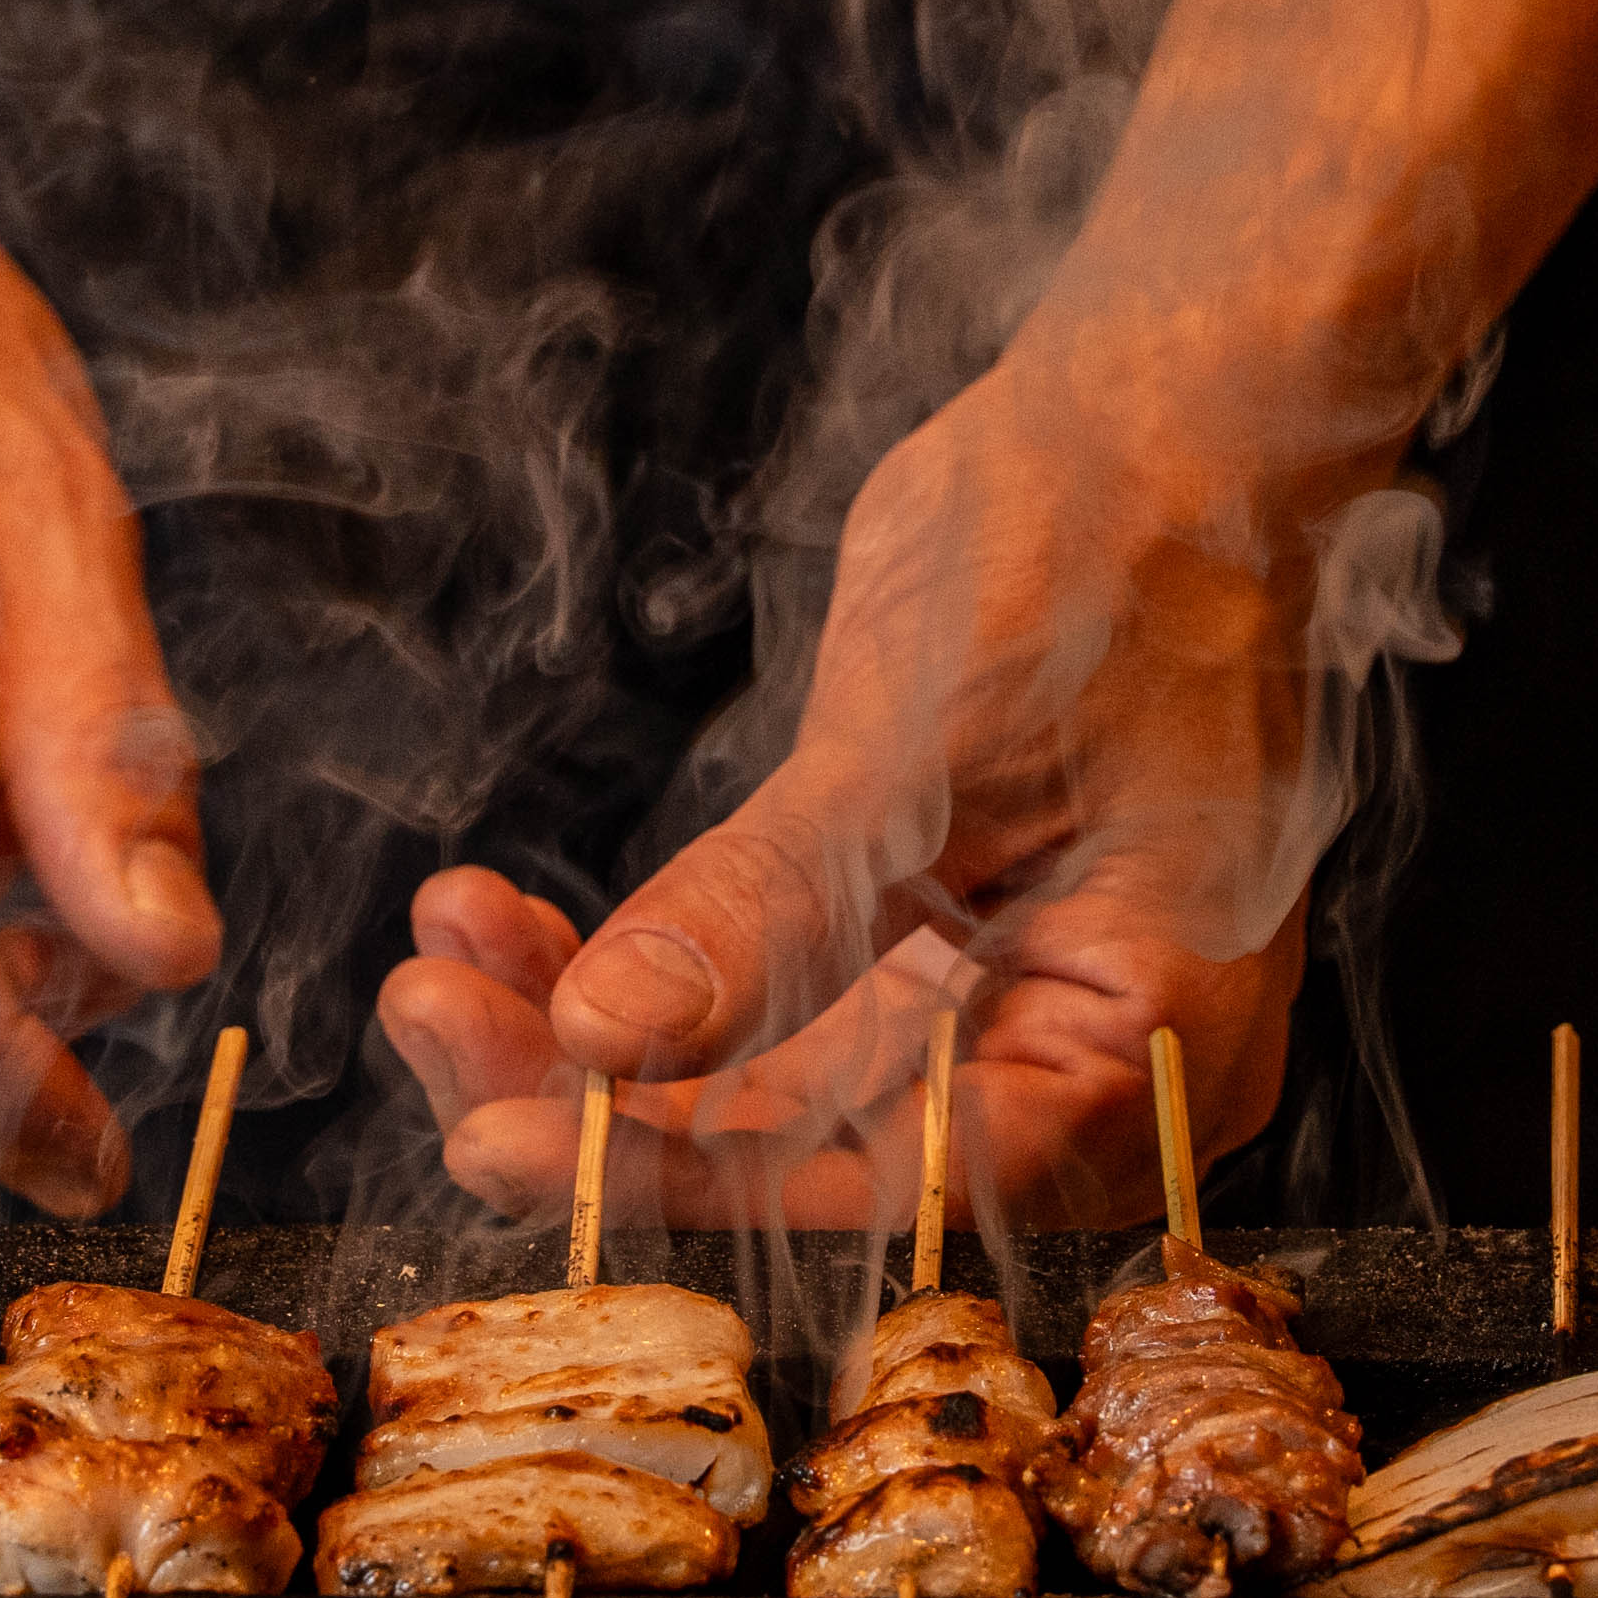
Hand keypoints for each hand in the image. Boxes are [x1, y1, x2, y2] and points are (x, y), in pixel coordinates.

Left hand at [373, 370, 1317, 1228]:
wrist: (1164, 419)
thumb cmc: (1113, 549)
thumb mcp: (920, 745)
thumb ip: (770, 908)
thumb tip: (603, 1038)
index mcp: (1150, 1044)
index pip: (892, 1177)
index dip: (688, 1177)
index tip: (509, 1142)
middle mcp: (1081, 1057)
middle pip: (812, 1149)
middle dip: (601, 1099)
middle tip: (434, 1026)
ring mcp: (1001, 999)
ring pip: (763, 1081)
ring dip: (589, 1031)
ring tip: (441, 961)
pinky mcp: (925, 940)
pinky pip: (765, 995)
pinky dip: (641, 963)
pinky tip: (503, 919)